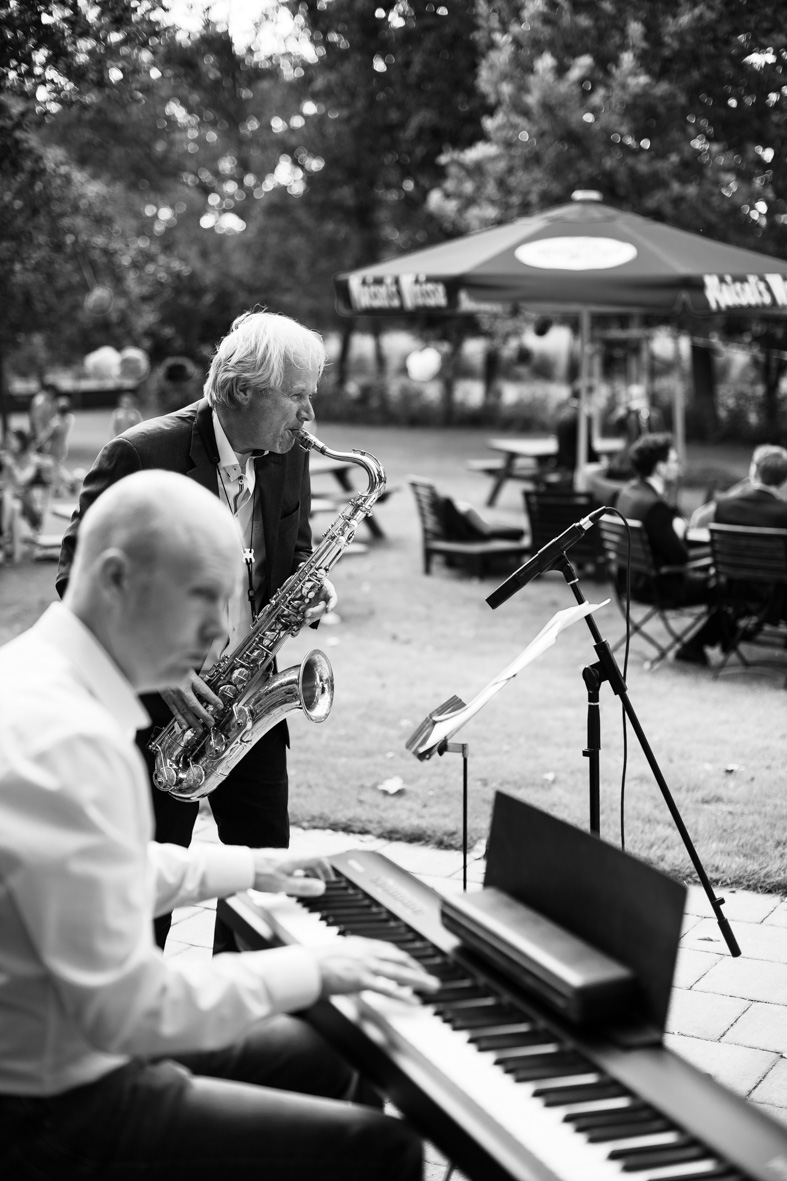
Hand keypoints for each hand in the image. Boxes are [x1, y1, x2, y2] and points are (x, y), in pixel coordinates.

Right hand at [161, 669, 223, 730]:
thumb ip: (198, 673)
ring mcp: (173, 693)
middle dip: (203, 715)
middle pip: (194, 704)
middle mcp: (181, 686)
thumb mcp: (188, 665)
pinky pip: (174, 709)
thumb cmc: (174, 663)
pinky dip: (179, 718)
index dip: (213, 699)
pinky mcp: (166, 697)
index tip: (220, 706)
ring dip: (192, 721)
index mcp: (189, 677)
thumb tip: (211, 678)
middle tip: (211, 722)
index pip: (204, 690)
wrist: (156, 664)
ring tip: (199, 729)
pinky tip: (185, 725)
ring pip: (184, 710)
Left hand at [251, 850, 334, 896]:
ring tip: (310, 885)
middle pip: (312, 861)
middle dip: (320, 873)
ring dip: (310, 873)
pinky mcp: (276, 860)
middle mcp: (292, 855)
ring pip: (302, 862)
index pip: (320, 860)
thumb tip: (321, 888)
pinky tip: (293, 882)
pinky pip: (294, 864)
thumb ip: (303, 887)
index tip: (331, 881)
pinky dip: (299, 873)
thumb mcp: (284, 885)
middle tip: (322, 885)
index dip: (328, 871)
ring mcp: (284, 857)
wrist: (242, 866)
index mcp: (297, 859)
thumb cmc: (260, 874)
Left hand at [303, 577, 337, 625]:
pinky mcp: (311, 610)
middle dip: (314, 612)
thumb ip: (315, 574)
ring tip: (304, 621)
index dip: (331, 605)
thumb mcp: (317, 574)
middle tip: (306, 613)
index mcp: (329, 591)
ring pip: (316, 615)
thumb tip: (305, 568)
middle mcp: (325, 601)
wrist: (309, 579)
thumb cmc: (315, 576)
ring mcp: (318, 606)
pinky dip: (305, 620)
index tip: (328, 610)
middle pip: (322, 609)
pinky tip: (300, 623)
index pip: (333, 599)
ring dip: (310, 619)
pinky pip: (310, 617)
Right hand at [311, 937, 440, 1003]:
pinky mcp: (361, 979)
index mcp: (361, 944)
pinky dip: (402, 995)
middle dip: (417, 969)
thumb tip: (359, 967)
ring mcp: (365, 965)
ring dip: (418, 980)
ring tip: (431, 986)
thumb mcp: (338, 954)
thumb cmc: (316, 964)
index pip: (390, 950)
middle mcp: (367, 952)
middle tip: (429, 978)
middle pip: (400, 959)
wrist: (306, 968)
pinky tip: (413, 1000)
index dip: (405, 959)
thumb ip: (352, 959)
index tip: (414, 966)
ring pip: (399, 972)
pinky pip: (387, 988)